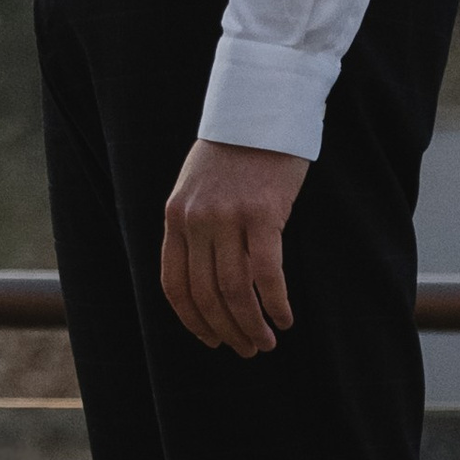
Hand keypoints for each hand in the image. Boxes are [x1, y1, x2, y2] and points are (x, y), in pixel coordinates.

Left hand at [160, 140, 309, 357]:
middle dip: (226, 330)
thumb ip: (194, 228)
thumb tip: (207, 279)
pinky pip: (266, 273)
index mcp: (174, 217)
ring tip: (267, 342)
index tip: (210, 340)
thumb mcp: (197, 188)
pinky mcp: (263, 213)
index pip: (174, 285)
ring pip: (235, 289)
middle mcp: (195, 221)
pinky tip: (285, 318)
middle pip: (206, 294)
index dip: (192, 320)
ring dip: (252, 324)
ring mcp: (228, 217)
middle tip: (246, 350)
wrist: (259, 109)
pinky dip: (275, 302)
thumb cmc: (234, 153)